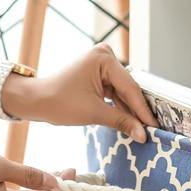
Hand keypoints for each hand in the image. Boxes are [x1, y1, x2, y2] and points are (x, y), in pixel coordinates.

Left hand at [1, 44, 156, 142]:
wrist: (35, 101)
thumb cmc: (58, 102)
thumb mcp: (94, 113)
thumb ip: (122, 122)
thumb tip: (143, 134)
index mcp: (104, 58)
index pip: (130, 89)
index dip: (143, 111)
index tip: (155, 128)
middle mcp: (105, 55)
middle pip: (128, 89)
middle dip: (137, 111)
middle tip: (152, 131)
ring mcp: (101, 63)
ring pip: (123, 92)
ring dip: (130, 110)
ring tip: (142, 129)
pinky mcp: (98, 73)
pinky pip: (115, 92)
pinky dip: (120, 106)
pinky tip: (130, 121)